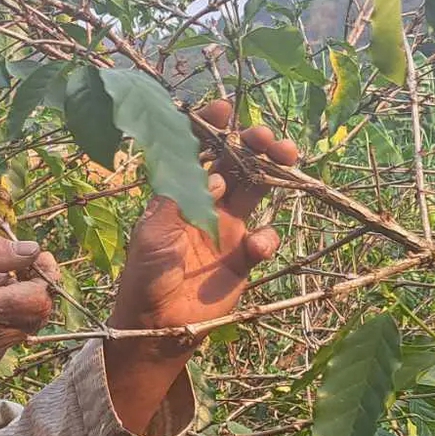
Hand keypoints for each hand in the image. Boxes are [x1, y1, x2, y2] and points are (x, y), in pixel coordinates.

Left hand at [108, 99, 300, 341]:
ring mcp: (228, 230)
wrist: (156, 327)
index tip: (227, 108)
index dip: (213, 127)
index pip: (199, 151)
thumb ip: (183, 203)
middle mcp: (207, 204)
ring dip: (274, 173)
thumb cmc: (146, 276)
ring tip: (288, 160)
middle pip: (238, 163)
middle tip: (273, 140)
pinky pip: (264, 238)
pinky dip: (267, 238)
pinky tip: (255, 249)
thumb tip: (218, 176)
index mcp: (180, 193)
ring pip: (258, 190)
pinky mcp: (243, 259)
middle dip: (256, 144)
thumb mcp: (154, 234)